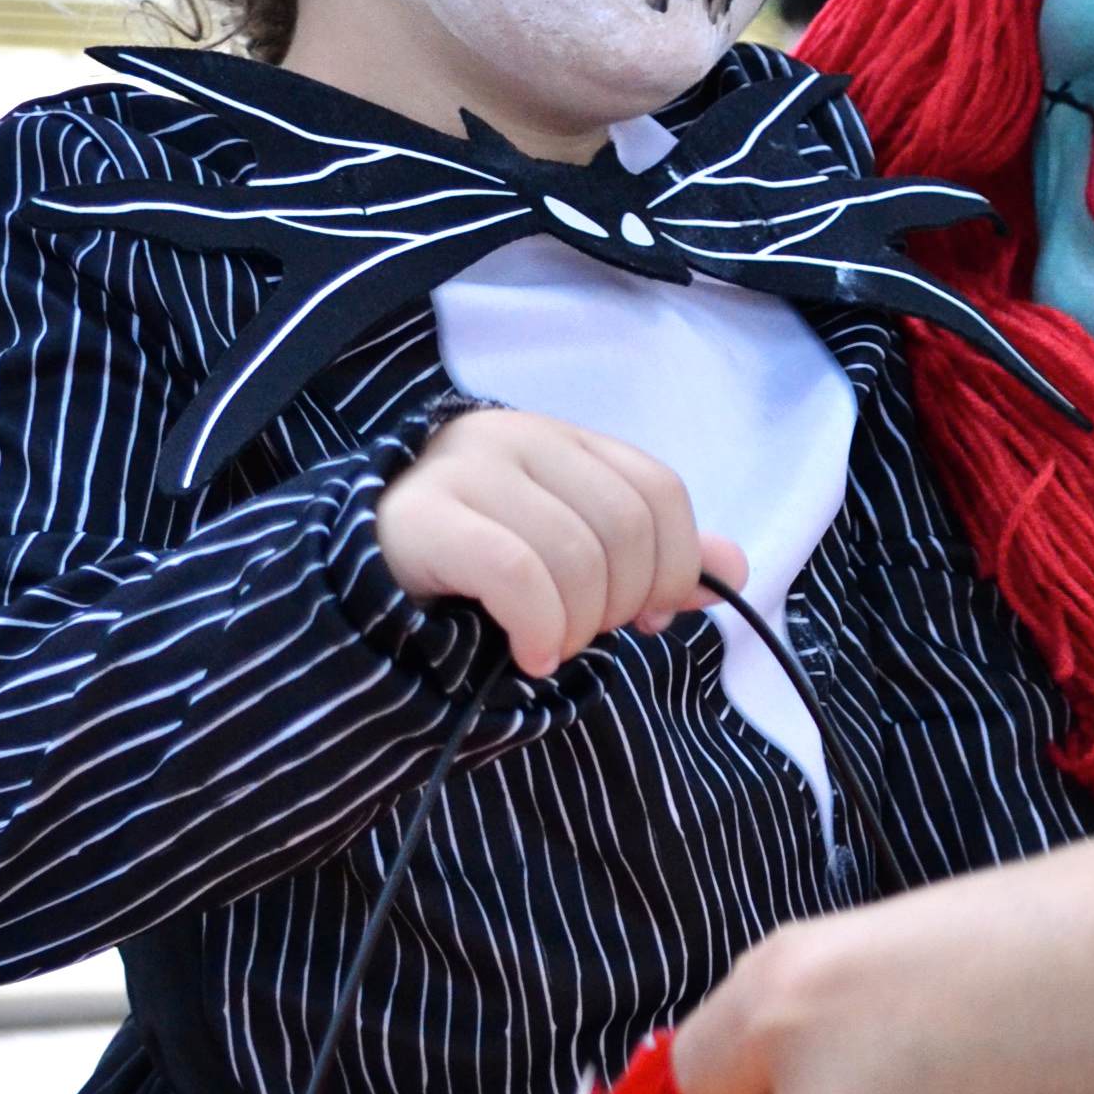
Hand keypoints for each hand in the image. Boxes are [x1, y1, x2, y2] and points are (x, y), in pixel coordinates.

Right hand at [376, 408, 748, 677]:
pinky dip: (540, 629)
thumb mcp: (575, 560)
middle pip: (625, 528)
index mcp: (563, 441)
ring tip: (551, 648)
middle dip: (623, 603)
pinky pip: (517, 575)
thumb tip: (734, 568)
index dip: (674, 565)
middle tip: (589, 637)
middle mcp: (517, 438)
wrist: (359, 584)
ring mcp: (466, 470)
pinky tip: (529, 656)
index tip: (651, 616)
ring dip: (577, 627)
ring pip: (575, 555)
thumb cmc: (475, 572)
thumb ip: (652, 559)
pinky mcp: (424, 517)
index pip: (660, 492)